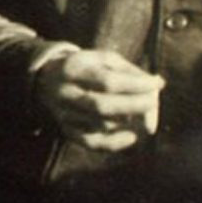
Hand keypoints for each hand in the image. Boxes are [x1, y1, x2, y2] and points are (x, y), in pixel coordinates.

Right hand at [33, 47, 164, 152]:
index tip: (158, 83)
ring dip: (128, 120)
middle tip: (152, 101)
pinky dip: (116, 144)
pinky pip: (93, 143)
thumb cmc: (85, 68)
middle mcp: (65, 93)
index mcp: (73, 69)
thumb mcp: (102, 58)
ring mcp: (63, 114)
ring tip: (138, 113)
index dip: (137, 84)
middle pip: (103, 106)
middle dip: (135, 106)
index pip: (108, 81)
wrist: (44, 80)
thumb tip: (156, 89)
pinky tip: (131, 136)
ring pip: (101, 125)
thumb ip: (129, 71)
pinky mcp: (66, 130)